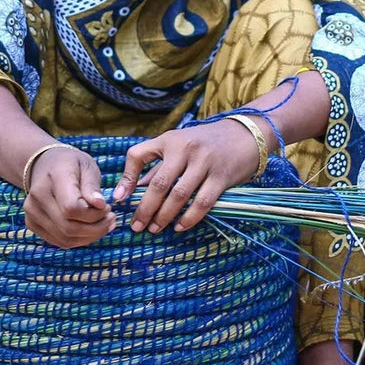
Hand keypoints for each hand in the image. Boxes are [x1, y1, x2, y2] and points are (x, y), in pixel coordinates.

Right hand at [23, 146, 115, 247]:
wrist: (43, 165)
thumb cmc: (70, 164)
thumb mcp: (87, 166)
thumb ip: (92, 186)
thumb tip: (100, 205)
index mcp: (53, 177)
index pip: (71, 208)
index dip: (93, 214)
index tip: (107, 207)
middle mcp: (38, 196)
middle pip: (69, 227)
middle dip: (96, 228)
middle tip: (111, 219)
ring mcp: (32, 212)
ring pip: (65, 239)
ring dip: (90, 237)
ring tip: (104, 224)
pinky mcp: (32, 224)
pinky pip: (60, 241)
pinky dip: (79, 240)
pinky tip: (90, 229)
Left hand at [116, 119, 263, 233]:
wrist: (245, 135)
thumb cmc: (206, 143)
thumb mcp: (179, 145)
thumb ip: (158, 166)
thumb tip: (133, 192)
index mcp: (169, 140)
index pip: (138, 155)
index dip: (126, 179)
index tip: (119, 200)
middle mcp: (185, 148)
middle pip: (159, 184)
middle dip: (145, 208)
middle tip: (137, 226)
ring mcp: (205, 162)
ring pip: (179, 196)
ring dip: (165, 216)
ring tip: (155, 229)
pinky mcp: (222, 176)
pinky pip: (202, 202)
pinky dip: (189, 218)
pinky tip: (179, 227)